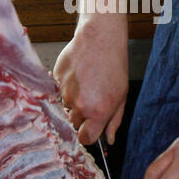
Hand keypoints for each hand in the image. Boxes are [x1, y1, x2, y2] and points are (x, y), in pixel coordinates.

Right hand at [52, 17, 127, 145]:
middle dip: (81, 116)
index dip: (88, 134)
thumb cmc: (114, 66)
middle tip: (91, 99)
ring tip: (85, 84)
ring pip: (65, 107)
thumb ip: (114, 121)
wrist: (100, 40)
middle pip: (74, 123)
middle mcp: (79, 105)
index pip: (85, 138)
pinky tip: (78, 76)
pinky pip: (58, 92)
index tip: (90, 129)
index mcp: (98, 112)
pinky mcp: (56, 80)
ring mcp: (65, 92)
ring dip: (73, 101)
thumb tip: (109, 139)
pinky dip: (66, 87)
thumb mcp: (122, 97)